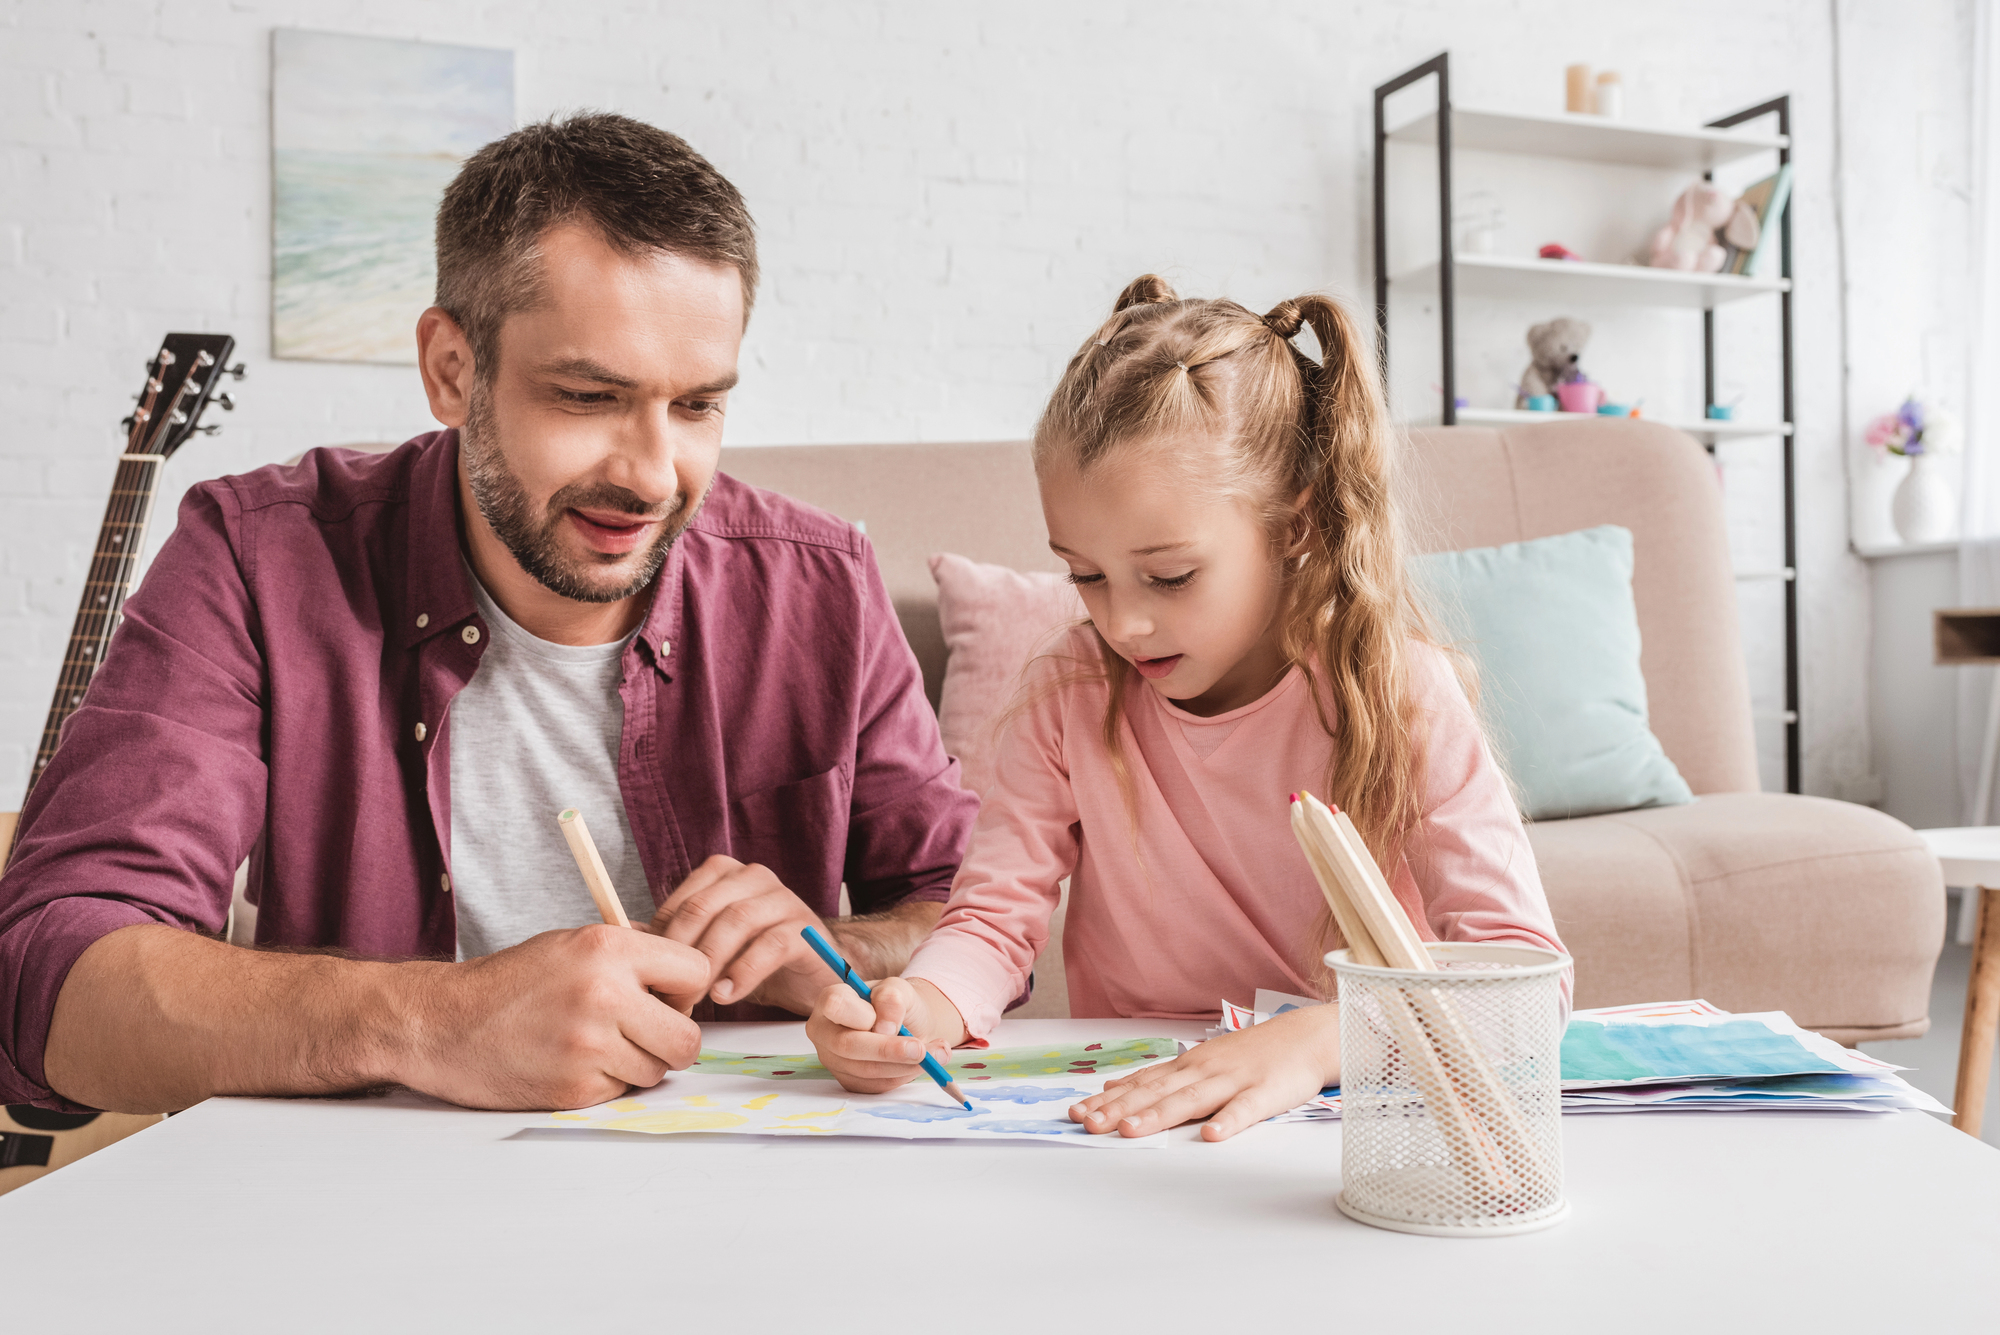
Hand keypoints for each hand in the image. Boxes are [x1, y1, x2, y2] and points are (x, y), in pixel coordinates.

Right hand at [398, 924, 708, 1110]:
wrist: (442, 1024)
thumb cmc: (510, 983)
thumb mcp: (573, 943)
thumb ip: (632, 953)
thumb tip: (687, 975)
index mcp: (608, 949)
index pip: (697, 973)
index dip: (686, 990)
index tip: (665, 997)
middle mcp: (604, 994)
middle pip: (688, 1037)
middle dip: (673, 1039)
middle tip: (645, 1032)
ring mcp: (590, 1046)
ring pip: (658, 1070)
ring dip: (637, 1063)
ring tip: (597, 1044)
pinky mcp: (575, 1087)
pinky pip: (622, 1092)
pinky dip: (606, 1082)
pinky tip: (572, 1062)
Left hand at [648, 855, 831, 1012]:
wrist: (814, 973)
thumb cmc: (755, 958)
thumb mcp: (708, 949)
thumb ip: (671, 942)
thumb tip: (624, 940)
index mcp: (722, 875)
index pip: (679, 904)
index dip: (659, 947)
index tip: (649, 984)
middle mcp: (752, 877)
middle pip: (703, 908)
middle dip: (680, 958)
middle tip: (669, 1000)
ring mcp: (782, 899)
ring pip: (736, 921)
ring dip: (710, 965)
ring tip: (696, 1001)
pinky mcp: (806, 928)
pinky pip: (772, 944)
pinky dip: (744, 971)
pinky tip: (727, 995)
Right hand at [804, 975, 961, 1093]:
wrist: (908, 1024)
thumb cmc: (897, 1003)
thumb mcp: (898, 989)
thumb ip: (890, 999)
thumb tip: (885, 1028)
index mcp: (831, 1000)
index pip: (835, 1004)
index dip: (863, 1014)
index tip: (890, 1021)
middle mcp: (825, 1031)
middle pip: (847, 1045)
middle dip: (888, 1050)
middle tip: (921, 1050)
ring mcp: (834, 1060)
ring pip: (866, 1070)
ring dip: (906, 1065)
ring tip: (936, 1053)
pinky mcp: (850, 1081)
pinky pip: (876, 1085)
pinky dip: (904, 1075)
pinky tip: (923, 1063)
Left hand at [1069, 1004, 1340, 1141]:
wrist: (1306, 1036)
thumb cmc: (1253, 1054)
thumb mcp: (1202, 1061)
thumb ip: (1162, 1077)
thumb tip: (1115, 1088)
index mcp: (1188, 1066)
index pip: (1141, 1084)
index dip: (1109, 1100)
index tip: (1077, 1113)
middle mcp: (1203, 1070)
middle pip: (1156, 1092)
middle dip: (1119, 1109)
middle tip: (1088, 1124)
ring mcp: (1233, 1080)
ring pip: (1191, 1100)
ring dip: (1159, 1115)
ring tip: (1130, 1131)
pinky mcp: (1266, 1092)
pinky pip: (1245, 1110)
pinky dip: (1228, 1122)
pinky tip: (1211, 1137)